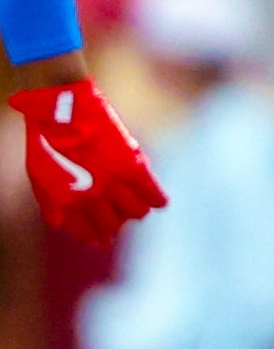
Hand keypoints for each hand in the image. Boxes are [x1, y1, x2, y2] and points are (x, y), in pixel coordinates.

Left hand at [16, 80, 163, 244]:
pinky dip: (158, 200)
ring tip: (136, 204)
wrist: (63, 111)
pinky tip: (158, 200)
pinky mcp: (133, 168)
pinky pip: (154, 195)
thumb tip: (62, 226)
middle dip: (116, 225)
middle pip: (114, 225)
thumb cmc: (47, 142)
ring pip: (137, 213)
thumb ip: (51, 205)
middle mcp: (93, 199)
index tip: (100, 237)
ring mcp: (114, 184)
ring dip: (137, 211)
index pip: (89, 233)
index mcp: (69, 204)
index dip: (96, 236)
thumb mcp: (38, 178)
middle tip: (118, 219)